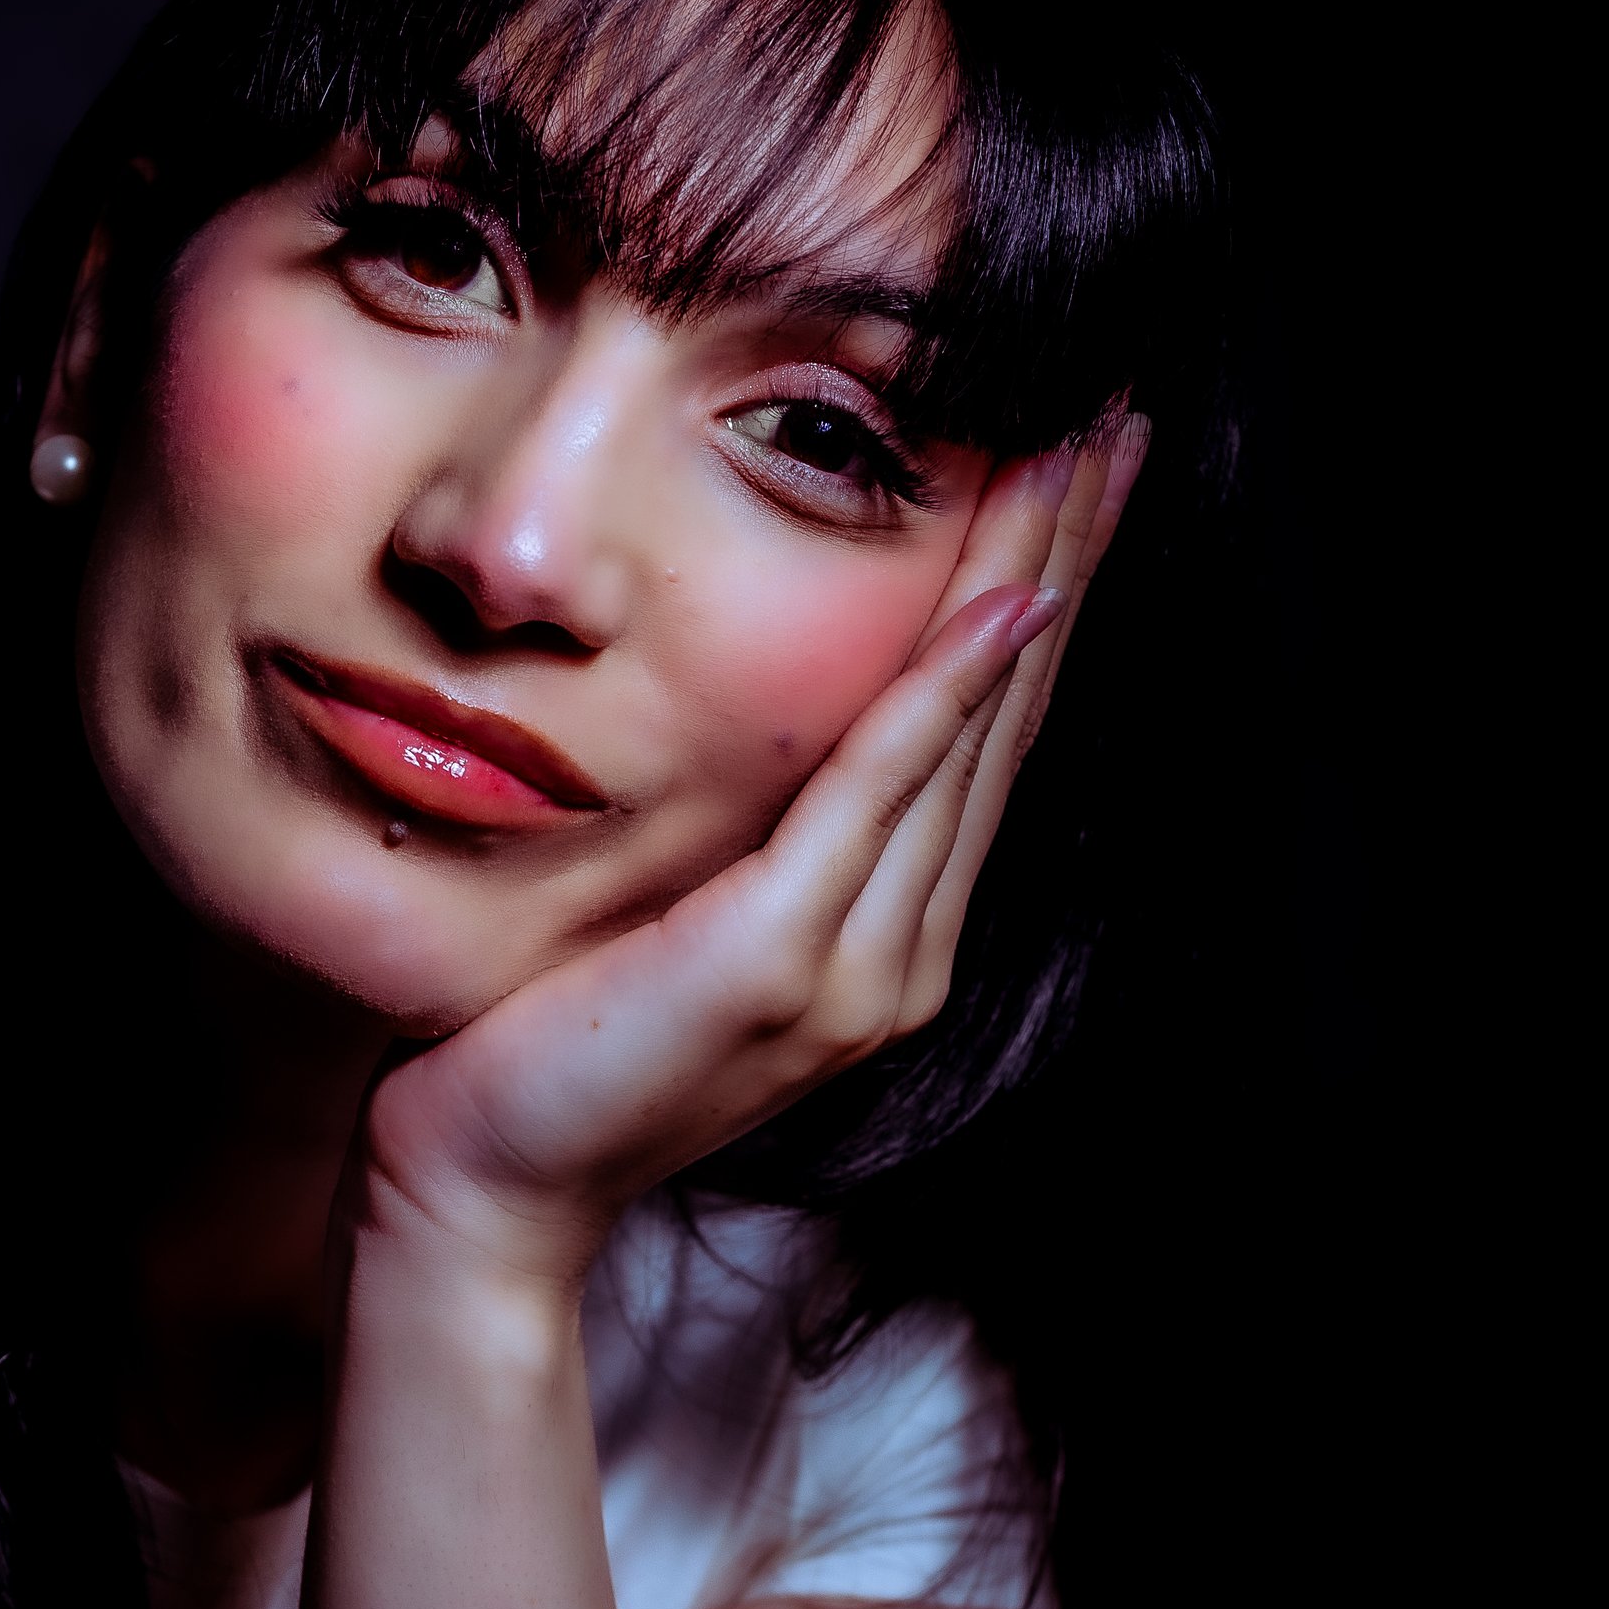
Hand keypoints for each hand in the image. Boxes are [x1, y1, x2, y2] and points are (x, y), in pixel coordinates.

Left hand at [361, 423, 1144, 1291]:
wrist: (486, 1187)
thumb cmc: (546, 1048)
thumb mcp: (669, 920)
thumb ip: (747, 842)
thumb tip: (765, 729)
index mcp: (881, 943)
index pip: (980, 740)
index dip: (1038, 601)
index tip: (1076, 475)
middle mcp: (899, 957)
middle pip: (1006, 723)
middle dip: (1066, 562)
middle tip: (1122, 422)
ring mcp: (857, 968)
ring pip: (970, 741)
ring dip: (1034, 586)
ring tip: (1084, 459)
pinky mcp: (781, 963)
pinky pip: (880, 798)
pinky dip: (943, 698)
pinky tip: (997, 607)